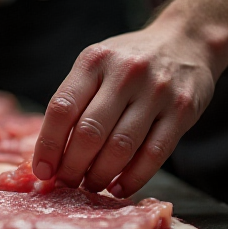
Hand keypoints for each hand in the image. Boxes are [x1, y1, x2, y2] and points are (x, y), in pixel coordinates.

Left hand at [31, 21, 218, 197]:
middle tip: (67, 182)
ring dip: (101, 174)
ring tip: (90, 184)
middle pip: (90, 132)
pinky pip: (154, 154)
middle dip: (73, 166)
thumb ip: (75, 100)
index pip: (62, 108)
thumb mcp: (96, 65)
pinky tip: (119, 187)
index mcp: (94, 62)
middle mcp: (125, 74)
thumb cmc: (128, 62)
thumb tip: (49, 152)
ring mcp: (157, 92)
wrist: (185, 41)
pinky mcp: (183, 111)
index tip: (42, 171)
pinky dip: (133, 177)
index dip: (48, 145)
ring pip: (122, 147)